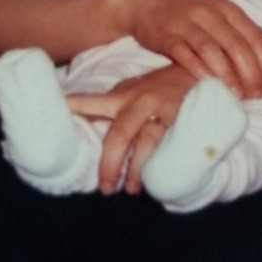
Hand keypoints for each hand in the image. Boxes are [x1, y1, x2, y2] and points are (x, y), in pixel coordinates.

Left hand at [67, 63, 194, 193]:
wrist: (203, 72)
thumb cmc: (163, 87)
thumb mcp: (137, 90)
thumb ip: (117, 105)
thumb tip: (87, 121)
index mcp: (125, 96)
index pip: (94, 102)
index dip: (76, 106)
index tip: (58, 112)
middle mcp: (142, 103)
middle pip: (120, 134)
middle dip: (110, 163)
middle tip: (105, 188)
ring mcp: (164, 111)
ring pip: (146, 143)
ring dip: (136, 170)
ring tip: (130, 189)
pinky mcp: (185, 120)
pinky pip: (172, 146)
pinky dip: (162, 164)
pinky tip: (157, 179)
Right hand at [106, 0, 261, 98]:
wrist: (144, 2)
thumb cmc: (188, 12)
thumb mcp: (221, 15)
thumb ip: (248, 30)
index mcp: (227, 9)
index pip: (255, 38)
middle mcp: (209, 13)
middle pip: (237, 45)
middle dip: (252, 73)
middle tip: (258, 95)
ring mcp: (187, 23)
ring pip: (212, 50)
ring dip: (227, 74)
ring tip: (238, 94)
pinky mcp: (166, 35)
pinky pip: (184, 53)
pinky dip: (197, 69)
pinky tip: (207, 84)